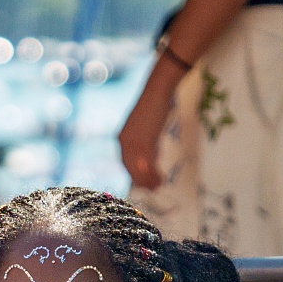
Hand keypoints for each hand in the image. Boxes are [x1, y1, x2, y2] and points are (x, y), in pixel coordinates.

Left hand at [118, 69, 173, 190]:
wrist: (157, 92)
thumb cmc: (154, 107)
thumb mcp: (147, 128)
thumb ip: (147, 143)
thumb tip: (153, 157)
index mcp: (122, 138)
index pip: (126, 163)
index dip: (135, 175)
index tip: (145, 183)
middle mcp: (123, 141)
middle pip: (130, 169)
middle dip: (142, 181)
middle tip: (154, 189)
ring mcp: (132, 142)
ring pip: (138, 169)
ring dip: (148, 180)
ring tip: (158, 186)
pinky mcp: (143, 141)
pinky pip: (146, 164)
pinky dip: (153, 174)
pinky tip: (160, 179)